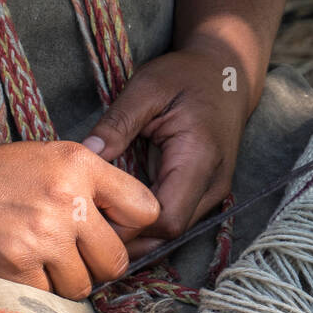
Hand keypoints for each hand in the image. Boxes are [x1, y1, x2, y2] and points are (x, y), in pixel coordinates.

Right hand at [0, 141, 159, 298]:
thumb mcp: (46, 159)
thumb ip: (91, 184)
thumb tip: (134, 226)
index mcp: (79, 164)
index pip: (146, 209)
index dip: (133, 228)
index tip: (114, 233)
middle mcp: (67, 199)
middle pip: (117, 260)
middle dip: (98, 265)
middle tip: (72, 255)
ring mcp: (43, 236)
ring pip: (83, 285)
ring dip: (65, 281)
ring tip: (38, 258)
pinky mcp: (18, 268)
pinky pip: (50, 297)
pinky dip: (36, 290)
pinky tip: (17, 267)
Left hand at [83, 42, 252, 257]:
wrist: (227, 75)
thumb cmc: (188, 76)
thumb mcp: (148, 88)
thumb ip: (117, 122)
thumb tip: (86, 154)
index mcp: (199, 159)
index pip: (166, 218)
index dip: (129, 227)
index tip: (91, 216)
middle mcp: (212, 186)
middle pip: (169, 236)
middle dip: (128, 238)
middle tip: (84, 227)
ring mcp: (212, 194)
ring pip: (172, 236)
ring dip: (136, 236)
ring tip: (97, 225)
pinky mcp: (205, 195)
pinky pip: (174, 223)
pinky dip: (146, 226)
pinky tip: (117, 217)